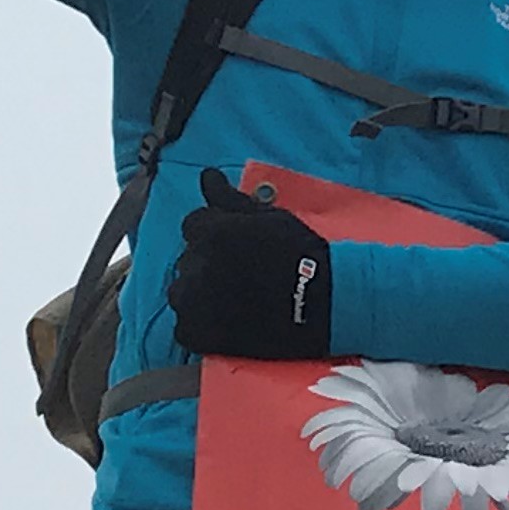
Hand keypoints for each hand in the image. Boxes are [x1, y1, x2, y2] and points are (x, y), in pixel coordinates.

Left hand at [170, 168, 334, 358]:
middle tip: (242, 276)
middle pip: (189, 260)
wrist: (326, 302)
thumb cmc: (301, 254)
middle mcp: (192, 263)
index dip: (216, 237)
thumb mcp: (269, 217)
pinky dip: (202, 327)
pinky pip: (186, 329)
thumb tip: (206, 176)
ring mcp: (191, 301)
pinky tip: (230, 323)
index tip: (238, 249)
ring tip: (235, 302)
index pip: (194, 226)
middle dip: (208, 265)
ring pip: (182, 294)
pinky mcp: (196, 334)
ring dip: (200, 296)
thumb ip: (229, 198)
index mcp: (208, 231)